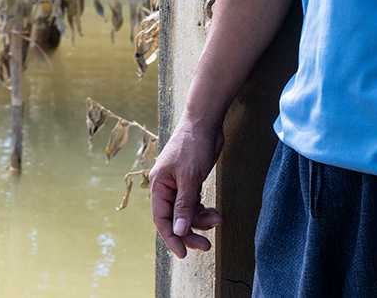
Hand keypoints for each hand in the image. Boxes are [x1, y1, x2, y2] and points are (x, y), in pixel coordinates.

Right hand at [148, 114, 224, 257]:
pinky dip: (203, 210)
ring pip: (186, 213)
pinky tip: (214, 212)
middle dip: (190, 232)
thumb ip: (184, 205)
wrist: (205, 122)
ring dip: (201, 220)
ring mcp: (178, 185)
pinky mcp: (190, 182)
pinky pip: (193, 204)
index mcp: (159, 185)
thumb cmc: (193, 146)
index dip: (171, 238)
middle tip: (206, 246)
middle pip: (175, 219)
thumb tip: (179, 230)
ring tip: (218, 219)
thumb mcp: (190, 178)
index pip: (161, 218)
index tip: (183, 254)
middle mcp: (166, 187)